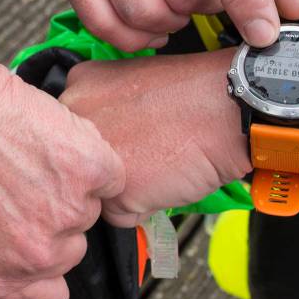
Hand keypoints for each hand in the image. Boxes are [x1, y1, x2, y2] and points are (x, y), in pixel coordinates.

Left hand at [0, 49, 124, 298]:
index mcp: (0, 279)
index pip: (51, 298)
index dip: (47, 268)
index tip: (39, 242)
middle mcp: (36, 254)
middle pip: (72, 247)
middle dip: (53, 217)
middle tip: (22, 181)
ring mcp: (66, 211)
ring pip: (89, 205)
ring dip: (70, 183)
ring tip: (28, 154)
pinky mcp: (87, 168)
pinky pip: (108, 170)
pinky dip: (90, 153)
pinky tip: (53, 138)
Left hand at [60, 50, 250, 226]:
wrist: (228, 106)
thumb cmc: (190, 94)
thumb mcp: (129, 82)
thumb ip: (102, 107)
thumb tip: (93, 140)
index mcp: (77, 86)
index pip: (70, 131)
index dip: (103, 139)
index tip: (127, 134)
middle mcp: (74, 122)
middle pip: (77, 162)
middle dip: (105, 166)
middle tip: (144, 149)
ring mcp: (89, 158)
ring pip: (95, 192)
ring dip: (122, 188)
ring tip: (156, 161)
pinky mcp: (112, 192)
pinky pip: (119, 217)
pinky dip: (143, 207)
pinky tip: (163, 179)